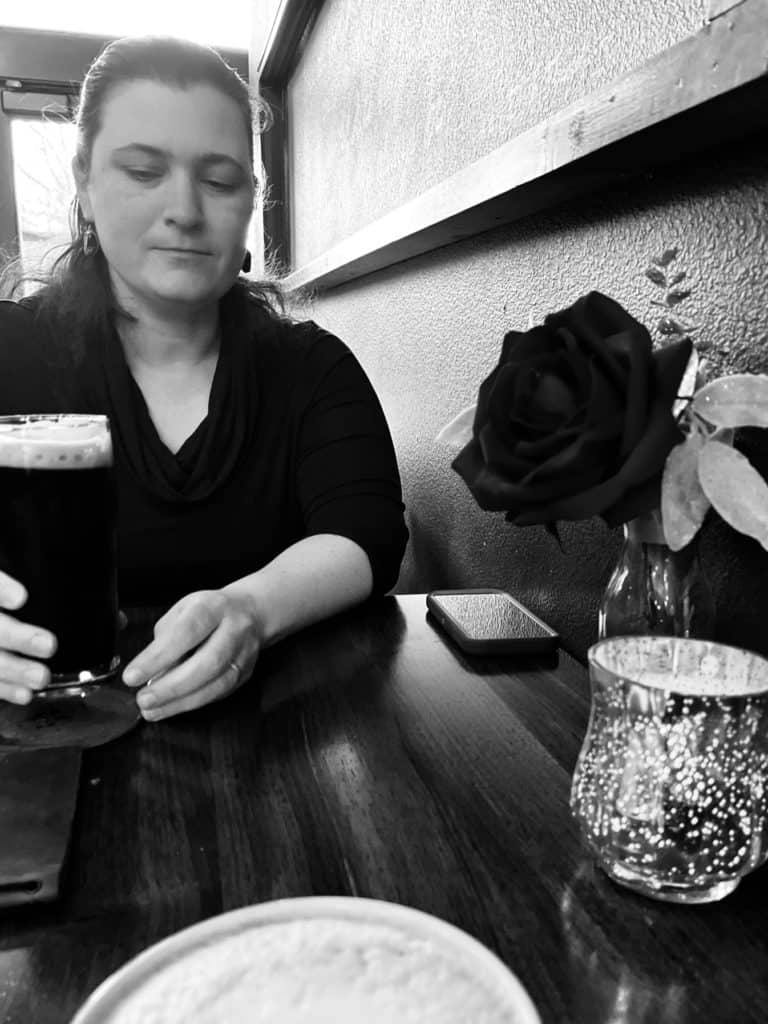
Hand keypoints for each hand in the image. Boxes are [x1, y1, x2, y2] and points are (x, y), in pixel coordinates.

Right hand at [0, 571, 56, 703]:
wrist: (7, 617)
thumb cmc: (28, 606)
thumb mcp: (40, 590)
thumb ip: (69, 601)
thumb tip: (117, 620)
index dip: (4, 590)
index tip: (22, 598)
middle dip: (20, 638)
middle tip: (49, 645)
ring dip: (17, 670)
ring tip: (43, 678)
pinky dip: (8, 689)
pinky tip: (26, 695)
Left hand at [122, 590, 261, 720]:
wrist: (251, 613)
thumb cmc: (209, 612)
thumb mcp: (182, 611)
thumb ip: (165, 639)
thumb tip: (150, 674)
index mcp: (213, 608)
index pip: (185, 633)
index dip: (158, 657)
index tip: (132, 676)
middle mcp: (234, 630)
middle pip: (206, 663)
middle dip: (171, 687)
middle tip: (143, 699)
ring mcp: (244, 654)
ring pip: (216, 684)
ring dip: (180, 702)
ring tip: (152, 710)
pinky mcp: (245, 675)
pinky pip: (218, 694)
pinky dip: (191, 703)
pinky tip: (171, 708)